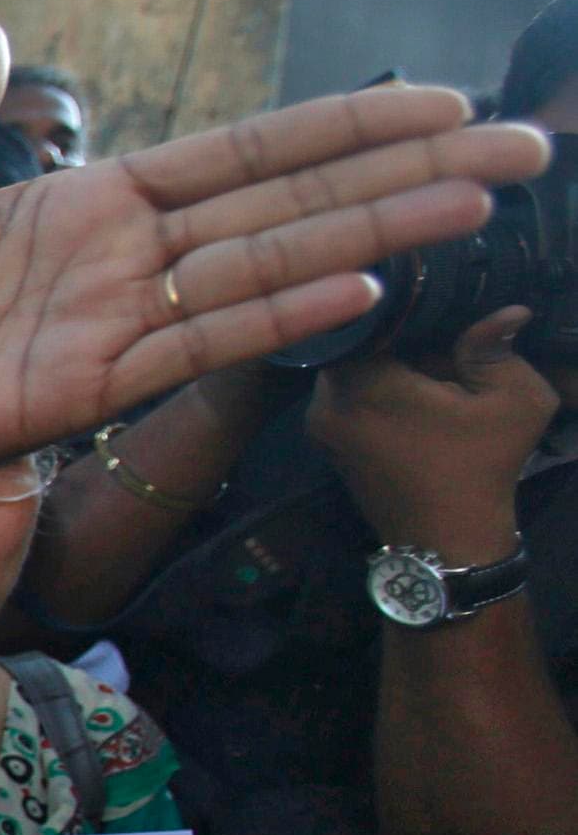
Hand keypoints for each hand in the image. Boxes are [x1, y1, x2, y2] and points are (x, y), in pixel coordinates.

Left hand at [0, 14, 545, 510]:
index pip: (245, 155)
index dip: (339, 127)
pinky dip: (276, 313)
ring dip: (373, 233)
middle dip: (401, 174)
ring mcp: (119, 322)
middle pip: (289, 203)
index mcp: (97, 204)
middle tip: (514, 149)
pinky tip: (355, 286)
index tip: (434, 101)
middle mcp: (128, 260)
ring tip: (472, 200)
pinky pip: (200, 343)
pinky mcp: (91, 386)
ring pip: (270, 265)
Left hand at [308, 304, 558, 556]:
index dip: (401, 300)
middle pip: (356, 341)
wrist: (445, 543)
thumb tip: (506, 308)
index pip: (365, 317)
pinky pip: (350, 392)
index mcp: (363, 384)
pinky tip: (421, 386)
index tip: (433, 291)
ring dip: (392, 360)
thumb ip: (497, 348)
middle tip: (442, 326)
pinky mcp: (328, 441)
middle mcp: (326, 401)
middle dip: (398, 332)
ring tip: (437, 356)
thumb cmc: (480, 469)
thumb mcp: (513, 400)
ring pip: (353, 366)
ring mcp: (320, 424)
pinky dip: (380, 384)